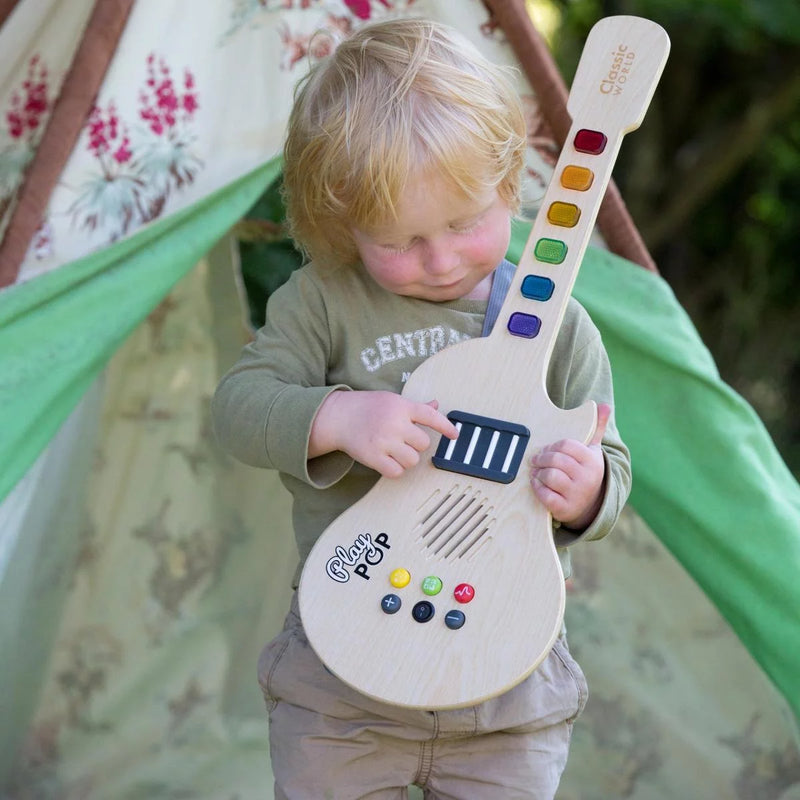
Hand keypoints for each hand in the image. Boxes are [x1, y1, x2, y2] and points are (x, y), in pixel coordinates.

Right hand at [310, 390, 458, 477]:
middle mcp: (394, 422)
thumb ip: (415, 406)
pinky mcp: (373, 457)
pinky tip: (387, 461)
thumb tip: (436, 405)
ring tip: (394, 450)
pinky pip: (396, 472)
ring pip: (412, 460)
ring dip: (407, 459)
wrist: (338, 416)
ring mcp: (383, 440)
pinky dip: (395, 469)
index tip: (455, 435)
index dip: (446, 427)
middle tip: (402, 440)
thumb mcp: (391, 400)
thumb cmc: (368, 407)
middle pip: (423, 444)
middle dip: (416, 445)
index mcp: (401, 406)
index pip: (430, 416)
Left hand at [529, 403, 610, 530]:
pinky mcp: (565, 508)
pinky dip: (537, 487)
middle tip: (535, 460)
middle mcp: (587, 478)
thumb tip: (604, 405)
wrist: (591, 505)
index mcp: (592, 461)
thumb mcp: (593, 451)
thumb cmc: (586, 471)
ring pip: (550, 476)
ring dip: (538, 473)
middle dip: (542, 458)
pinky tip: (536, 483)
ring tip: (536, 471)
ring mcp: (577, 494)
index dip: (552, 446)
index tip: (547, 449)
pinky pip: (546, 495)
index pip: (566, 445)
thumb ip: (596, 428)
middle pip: (556, 460)